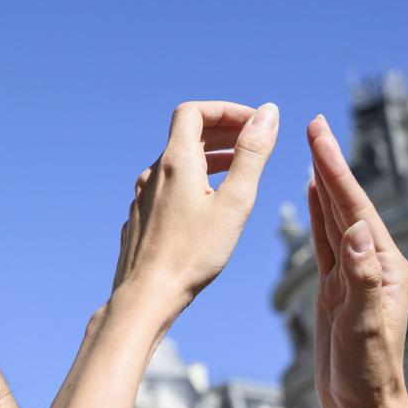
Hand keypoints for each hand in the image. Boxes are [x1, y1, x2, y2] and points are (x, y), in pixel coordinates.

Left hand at [110, 101, 277, 325]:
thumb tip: (268, 111)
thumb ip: (252, 153)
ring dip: (208, 159)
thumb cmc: (193, 253)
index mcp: (176, 162)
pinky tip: (206, 207)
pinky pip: (166, 189)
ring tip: (236, 173)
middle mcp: (153, 175)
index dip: (225, 110)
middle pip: (185, 136)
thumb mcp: (236, 201)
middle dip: (222, 132)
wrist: (146, 296)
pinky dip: (190, 183)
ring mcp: (142, 198)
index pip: (194, 112)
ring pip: (176, 165)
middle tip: (253, 143)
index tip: (252, 123)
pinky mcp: (139, 220)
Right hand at [306, 116, 407, 407]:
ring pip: (337, 220)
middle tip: (314, 126)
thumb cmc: (368, 374)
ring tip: (313, 150)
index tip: (319, 135)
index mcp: (384, 267)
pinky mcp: (339, 291)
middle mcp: (374, 265)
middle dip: (330, 165)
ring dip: (325, 185)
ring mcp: (356, 277)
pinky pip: (328, 244)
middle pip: (348, 204)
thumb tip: (357, 229)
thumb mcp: (363, 327)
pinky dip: (319, 217)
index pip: (356, 208)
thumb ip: (361, 277)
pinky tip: (313, 200)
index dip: (336, 170)